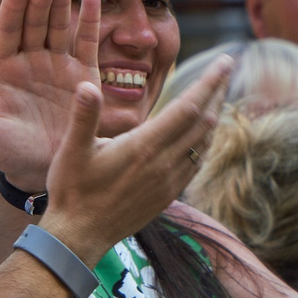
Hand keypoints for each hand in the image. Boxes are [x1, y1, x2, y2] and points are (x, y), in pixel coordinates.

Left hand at [0, 0, 101, 193]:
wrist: (42, 172)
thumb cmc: (5, 151)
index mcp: (3, 68)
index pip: (6, 30)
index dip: (12, 7)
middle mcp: (30, 60)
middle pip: (34, 22)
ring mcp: (57, 65)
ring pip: (58, 26)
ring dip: (61, 2)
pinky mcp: (83, 75)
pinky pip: (85, 42)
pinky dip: (88, 19)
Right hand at [34, 55, 233, 265]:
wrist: (80, 236)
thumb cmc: (73, 191)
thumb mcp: (71, 151)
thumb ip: (84, 116)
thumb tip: (87, 86)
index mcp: (144, 147)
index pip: (188, 107)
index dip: (209, 82)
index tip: (224, 61)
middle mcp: (163, 163)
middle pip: (204, 121)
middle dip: (217, 92)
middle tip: (226, 69)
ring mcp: (169, 181)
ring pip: (203, 142)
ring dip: (215, 115)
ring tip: (219, 95)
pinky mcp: (168, 194)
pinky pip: (196, 162)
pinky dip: (205, 141)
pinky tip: (203, 134)